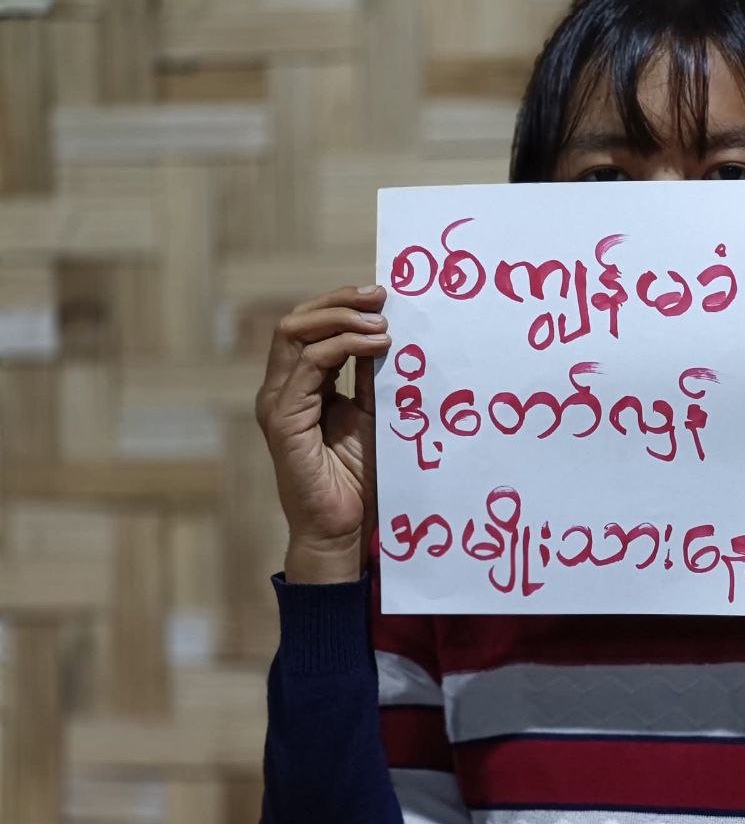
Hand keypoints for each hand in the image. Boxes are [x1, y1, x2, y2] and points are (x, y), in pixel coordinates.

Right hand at [255, 285, 390, 582]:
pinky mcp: (283, 420)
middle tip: (380, 295)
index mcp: (299, 386)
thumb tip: (389, 334)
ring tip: (383, 324)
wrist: (341, 528)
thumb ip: (372, 377)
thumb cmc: (357, 478)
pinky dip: (344, 347)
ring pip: (296, 333)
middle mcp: (281, 389)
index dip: (341, 304)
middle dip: (339, 300)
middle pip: (296, 321)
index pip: (309, 327)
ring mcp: (277, 403)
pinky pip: (309, 365)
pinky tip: (377, 347)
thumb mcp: (372, 414)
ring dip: (343, 319)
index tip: (382, 296)